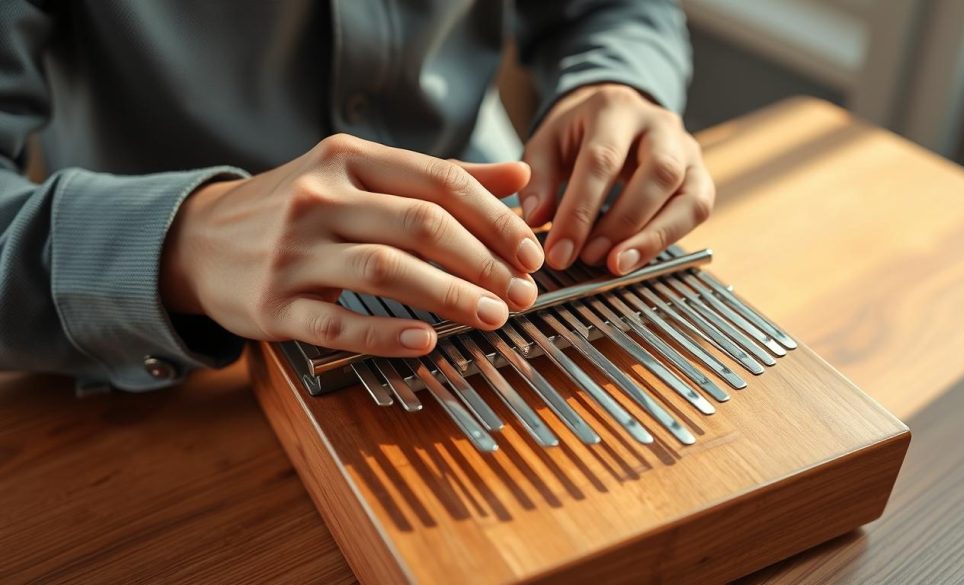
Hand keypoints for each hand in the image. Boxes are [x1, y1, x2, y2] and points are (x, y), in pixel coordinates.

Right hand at [160, 134, 543, 356]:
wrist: (199, 241)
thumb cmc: (295, 209)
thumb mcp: (358, 176)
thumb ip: (438, 177)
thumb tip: (518, 178)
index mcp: (348, 161)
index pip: (439, 181)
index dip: (495, 219)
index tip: (532, 251)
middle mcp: (319, 198)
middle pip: (420, 224)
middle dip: (483, 261)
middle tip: (522, 292)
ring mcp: (293, 252)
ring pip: (384, 269)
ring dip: (449, 296)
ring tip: (493, 316)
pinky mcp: (274, 304)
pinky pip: (338, 321)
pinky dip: (387, 332)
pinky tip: (427, 340)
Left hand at [520, 83, 714, 273]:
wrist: (615, 117)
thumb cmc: (578, 135)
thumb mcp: (546, 145)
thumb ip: (538, 180)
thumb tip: (538, 219)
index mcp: (615, 108)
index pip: (602, 160)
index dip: (579, 211)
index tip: (559, 251)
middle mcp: (660, 125)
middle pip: (658, 173)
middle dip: (622, 223)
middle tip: (589, 257)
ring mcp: (688, 150)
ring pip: (688, 196)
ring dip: (653, 238)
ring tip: (617, 265)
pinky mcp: (700, 176)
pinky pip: (697, 211)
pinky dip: (669, 239)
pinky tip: (638, 256)